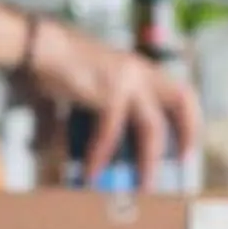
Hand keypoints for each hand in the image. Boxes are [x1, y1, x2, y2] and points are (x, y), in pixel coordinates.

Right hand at [27, 18, 202, 185]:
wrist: (38, 45)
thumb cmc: (57, 61)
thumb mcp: (92, 77)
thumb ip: (104, 100)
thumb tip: (101, 137)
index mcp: (138, 67)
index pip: (179, 90)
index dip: (189, 118)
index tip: (187, 141)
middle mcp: (139, 71)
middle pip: (181, 100)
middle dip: (188, 132)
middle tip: (182, 161)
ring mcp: (126, 82)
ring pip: (152, 127)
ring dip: (148, 160)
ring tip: (142, 183)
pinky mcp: (108, 94)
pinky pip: (110, 133)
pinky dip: (101, 155)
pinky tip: (92, 170)